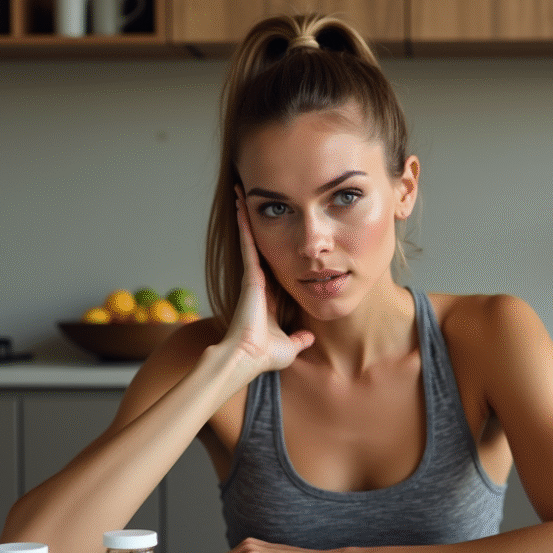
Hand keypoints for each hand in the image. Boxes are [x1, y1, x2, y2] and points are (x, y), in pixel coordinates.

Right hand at [225, 188, 314, 372]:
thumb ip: (299, 338)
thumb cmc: (264, 355)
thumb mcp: (290, 345)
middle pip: (260, 248)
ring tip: (242, 194)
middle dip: (256, 226)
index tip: (275, 234)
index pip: (274, 266)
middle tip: (252, 202)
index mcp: (269, 298)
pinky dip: (245, 227)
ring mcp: (252, 278)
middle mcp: (259, 284)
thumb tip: (310, 337)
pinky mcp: (249, 276)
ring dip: (247, 219)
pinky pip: (248, 245)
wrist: (247, 358)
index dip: (274, 249)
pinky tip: (242, 207)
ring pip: (251, 241)